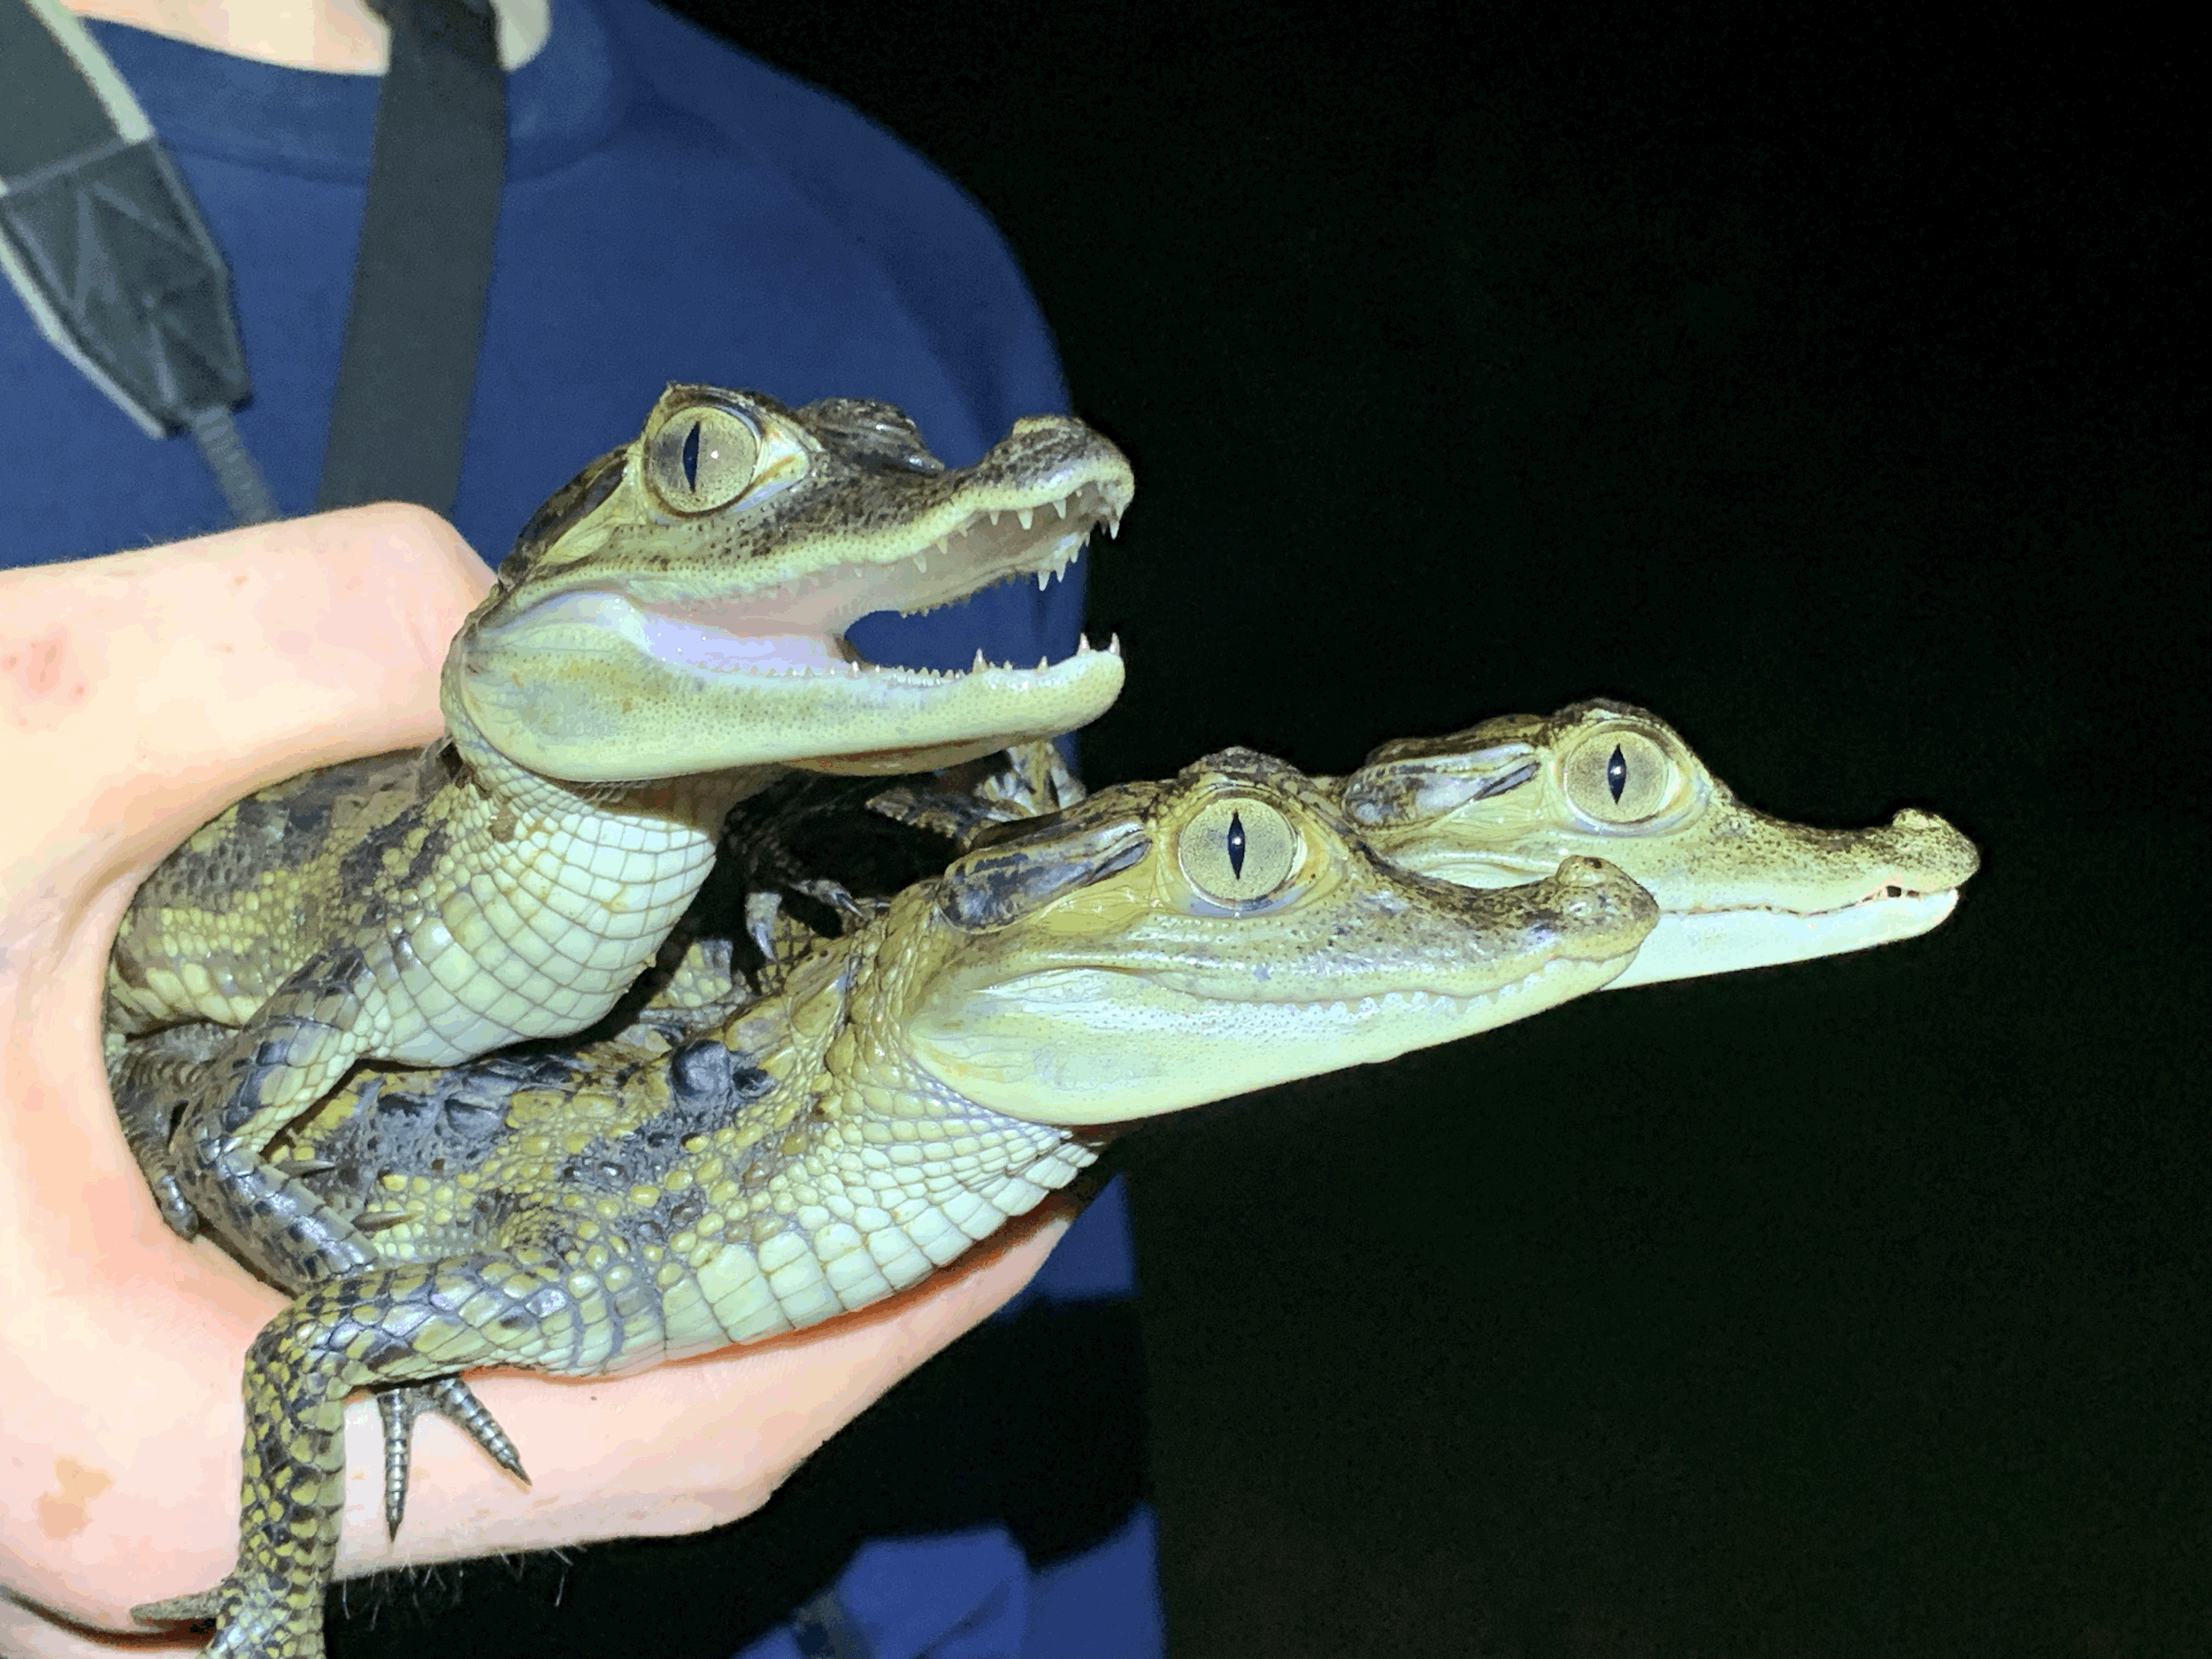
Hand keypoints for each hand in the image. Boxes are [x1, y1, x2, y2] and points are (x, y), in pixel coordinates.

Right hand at [0, 508, 1067, 1655]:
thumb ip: (283, 652)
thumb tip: (529, 625)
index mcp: (154, 1441)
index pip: (656, 1434)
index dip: (883, 1315)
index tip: (1026, 1166)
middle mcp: (181, 1528)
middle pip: (626, 1434)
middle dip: (824, 1273)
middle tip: (968, 1097)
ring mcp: (175, 1490)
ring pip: (533, 1418)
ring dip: (706, 1264)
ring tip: (842, 1092)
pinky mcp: (164, 1404)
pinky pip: (437, 1370)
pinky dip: (570, 1255)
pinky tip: (630, 1116)